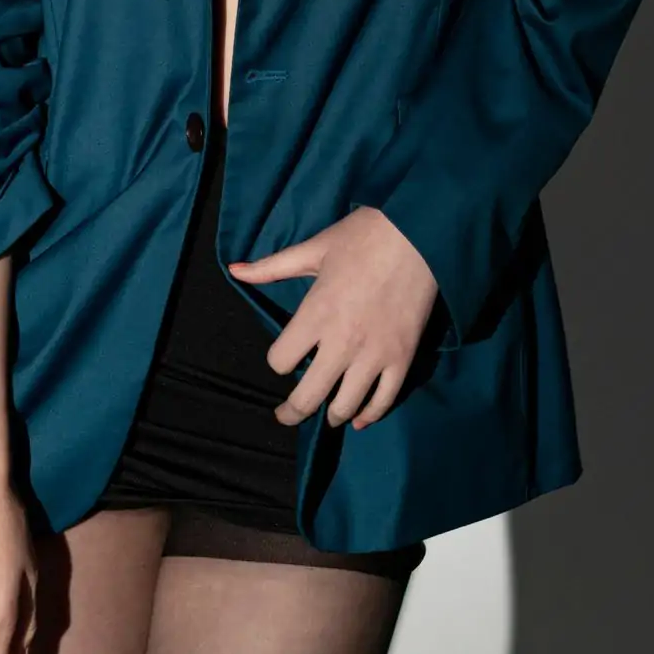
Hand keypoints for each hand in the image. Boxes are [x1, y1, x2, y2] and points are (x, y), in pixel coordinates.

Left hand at [228, 205, 440, 430]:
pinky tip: (357, 419)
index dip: (278, 360)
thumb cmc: (362, 238)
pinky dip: (369, 415)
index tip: (284, 356)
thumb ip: (271, 267)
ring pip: (345, 405)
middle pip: (308, 395)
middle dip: (292, 411)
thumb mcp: (313, 249)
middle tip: (285, 415)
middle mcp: (342, 342)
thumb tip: (234, 271)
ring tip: (325, 415)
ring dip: (331, 415)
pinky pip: (384, 399)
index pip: (281, 360)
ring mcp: (375, 355)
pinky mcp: (402, 358)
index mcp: (316, 314)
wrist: (418, 234)